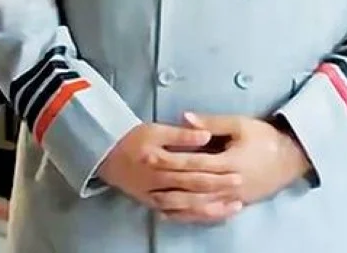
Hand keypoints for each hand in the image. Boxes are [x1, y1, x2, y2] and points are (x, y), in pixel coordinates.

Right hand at [96, 123, 243, 222]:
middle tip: (240, 185)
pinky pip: (177, 214)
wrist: (107, 156)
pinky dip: (195, 216)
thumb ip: (181, 134)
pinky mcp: (153, 204)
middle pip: (192, 186)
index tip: (236, 169)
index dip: (215, 168)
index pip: (191, 165)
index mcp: (158, 158)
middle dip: (218, 187)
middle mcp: (157, 180)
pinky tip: (212, 215)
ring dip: (211, 206)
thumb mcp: (156, 129)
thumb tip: (205, 136)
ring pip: (187, 205)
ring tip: (233, 206)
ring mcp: (155, 195)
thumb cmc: (134, 138)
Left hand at [154, 112, 311, 206]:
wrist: (291, 159)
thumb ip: (212, 122)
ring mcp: (232, 197)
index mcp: (229, 161)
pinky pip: (208, 214)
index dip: (172, 159)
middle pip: (193, 185)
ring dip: (176, 203)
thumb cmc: (265, 138)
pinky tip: (173, 214)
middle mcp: (229, 183)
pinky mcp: (235, 204)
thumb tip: (184, 117)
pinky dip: (189, 215)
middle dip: (168, 181)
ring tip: (153, 200)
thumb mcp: (240, 124)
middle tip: (146, 177)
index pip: (195, 162)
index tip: (152, 156)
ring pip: (198, 204)